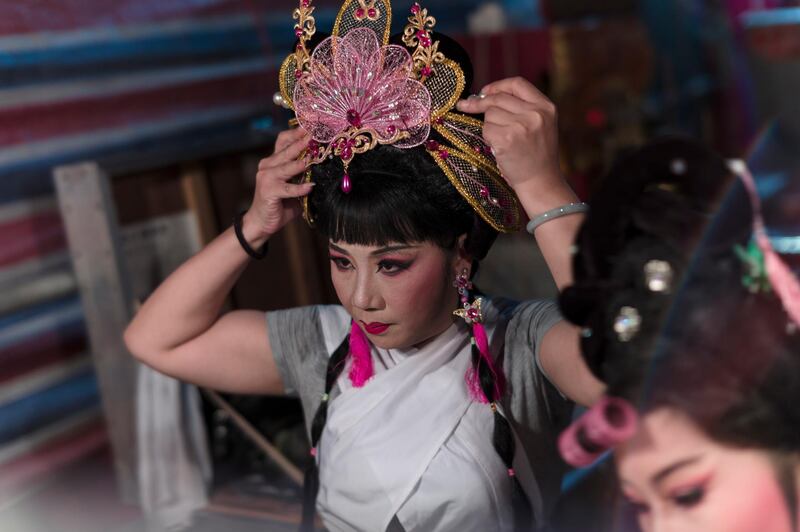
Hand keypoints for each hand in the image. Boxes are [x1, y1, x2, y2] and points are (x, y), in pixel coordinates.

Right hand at [244, 127, 313, 239]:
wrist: (262, 222)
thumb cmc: (280, 203)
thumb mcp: (293, 184)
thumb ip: (303, 174)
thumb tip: (323, 163)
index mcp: (273, 161)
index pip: (284, 140)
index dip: (297, 131)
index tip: (313, 124)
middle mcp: (268, 165)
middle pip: (287, 149)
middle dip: (302, 141)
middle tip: (316, 134)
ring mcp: (266, 177)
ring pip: (287, 166)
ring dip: (302, 162)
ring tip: (314, 158)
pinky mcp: (268, 191)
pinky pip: (288, 188)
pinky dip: (299, 188)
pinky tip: (310, 187)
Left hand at [455, 76, 561, 194]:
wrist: (541, 182)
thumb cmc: (536, 156)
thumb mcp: (540, 125)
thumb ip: (520, 108)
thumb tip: (482, 96)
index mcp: (546, 107)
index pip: (517, 84)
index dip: (497, 86)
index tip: (483, 92)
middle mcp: (535, 113)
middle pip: (498, 98)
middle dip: (480, 104)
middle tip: (466, 106)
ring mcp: (521, 126)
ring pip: (490, 114)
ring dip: (490, 127)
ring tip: (504, 141)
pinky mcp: (507, 139)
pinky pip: (486, 130)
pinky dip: (488, 139)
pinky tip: (499, 149)